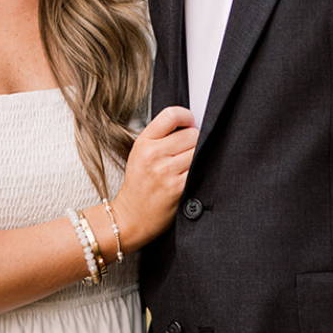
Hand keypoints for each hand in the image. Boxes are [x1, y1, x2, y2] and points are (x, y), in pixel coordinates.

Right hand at [113, 105, 197, 251]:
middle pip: (191, 133)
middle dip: (194, 140)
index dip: (186, 116)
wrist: (131, 217)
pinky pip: (199, 169)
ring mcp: (166, 171)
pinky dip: (200, 171)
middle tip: (188, 151)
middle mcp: (154, 154)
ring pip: (198, 150)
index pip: (171, 115)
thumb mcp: (140, 153)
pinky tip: (192, 176)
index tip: (190, 122)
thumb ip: (161, 137)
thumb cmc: (139, 185)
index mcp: (144, 142)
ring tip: (188, 165)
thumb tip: (190, 124)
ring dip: (198, 156)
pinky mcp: (178, 187)